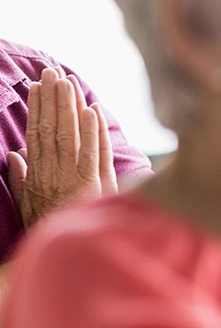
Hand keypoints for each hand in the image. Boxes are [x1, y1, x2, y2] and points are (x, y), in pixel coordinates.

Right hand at [7, 67, 117, 228]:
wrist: (67, 254)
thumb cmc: (47, 229)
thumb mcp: (27, 206)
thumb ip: (21, 180)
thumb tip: (14, 154)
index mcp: (38, 176)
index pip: (37, 135)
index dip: (37, 109)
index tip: (37, 86)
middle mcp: (55, 174)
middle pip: (53, 130)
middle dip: (53, 100)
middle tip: (53, 73)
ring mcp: (77, 179)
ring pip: (72, 137)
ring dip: (71, 108)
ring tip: (70, 83)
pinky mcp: (99, 186)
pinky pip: (95, 155)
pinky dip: (94, 133)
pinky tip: (93, 111)